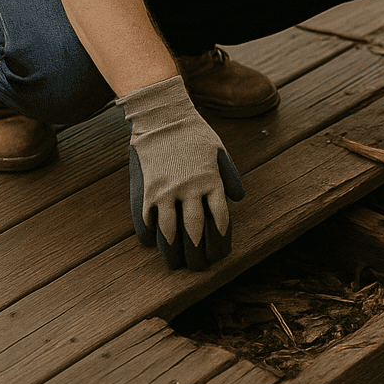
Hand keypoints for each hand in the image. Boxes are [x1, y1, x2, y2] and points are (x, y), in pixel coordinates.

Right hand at [119, 75, 245, 269]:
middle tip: (199, 267)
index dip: (220, 240)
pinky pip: (147, 219)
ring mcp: (166, 190)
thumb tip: (238, 200)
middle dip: (198, 254)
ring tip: (175, 264)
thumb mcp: (219, 150)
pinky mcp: (146, 189)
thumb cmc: (193, 134)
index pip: (219, 220)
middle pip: (196, 231)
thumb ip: (229, 176)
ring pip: (170, 232)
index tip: (220, 254)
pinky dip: (150, 234)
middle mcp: (190, 189)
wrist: (162, 116)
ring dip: (173, 252)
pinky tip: (153, 243)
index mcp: (211, 181)